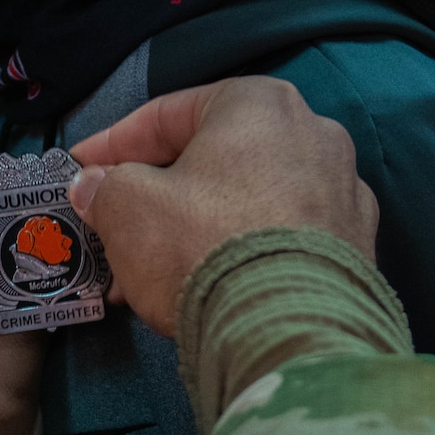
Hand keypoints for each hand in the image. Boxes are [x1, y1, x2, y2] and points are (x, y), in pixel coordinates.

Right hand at [68, 78, 378, 334]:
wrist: (289, 330)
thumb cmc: (202, 243)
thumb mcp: (127, 207)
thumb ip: (104, 187)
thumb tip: (93, 186)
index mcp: (258, 103)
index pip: (167, 114)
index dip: (112, 144)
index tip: (80, 169)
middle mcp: (313, 134)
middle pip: (209, 160)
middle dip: (153, 196)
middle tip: (109, 224)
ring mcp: (341, 192)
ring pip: (243, 201)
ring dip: (190, 229)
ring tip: (142, 272)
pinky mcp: (354, 247)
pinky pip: (277, 237)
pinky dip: (235, 253)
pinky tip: (197, 286)